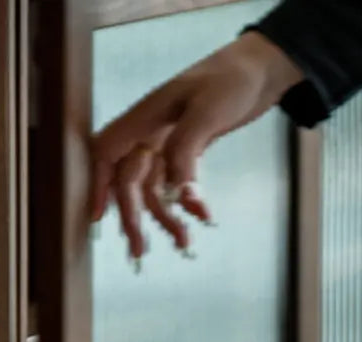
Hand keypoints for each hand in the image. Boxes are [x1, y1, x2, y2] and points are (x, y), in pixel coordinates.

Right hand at [89, 32, 302, 259]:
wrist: (263, 68)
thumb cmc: (232, 78)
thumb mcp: (207, 111)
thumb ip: (184, 150)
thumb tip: (172, 192)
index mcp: (145, 118)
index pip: (107, 153)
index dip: (98, 185)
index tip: (98, 217)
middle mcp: (149, 135)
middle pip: (129, 183)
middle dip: (132, 218)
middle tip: (139, 253)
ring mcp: (167, 146)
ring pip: (154, 191)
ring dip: (166, 219)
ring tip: (184, 243)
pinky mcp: (185, 154)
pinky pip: (178, 187)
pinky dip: (189, 204)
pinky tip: (204, 217)